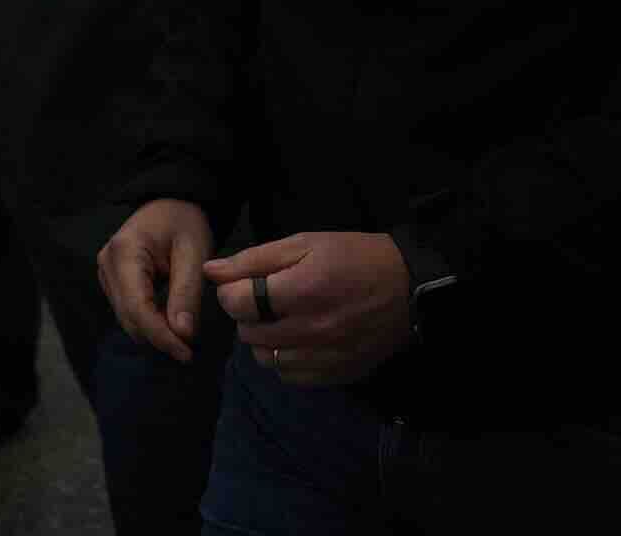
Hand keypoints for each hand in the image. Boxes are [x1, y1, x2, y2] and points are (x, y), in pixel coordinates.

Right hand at [98, 199, 212, 361]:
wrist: (172, 203)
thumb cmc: (184, 222)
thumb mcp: (193, 252)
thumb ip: (186, 293)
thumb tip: (182, 334)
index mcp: (124, 252)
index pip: (137, 307)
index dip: (161, 336)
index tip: (186, 353)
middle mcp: (107, 264)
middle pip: (129, 317)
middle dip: (159, 337)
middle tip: (191, 348)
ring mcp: (106, 272)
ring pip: (126, 318)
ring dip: (154, 332)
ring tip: (184, 336)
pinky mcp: (112, 280)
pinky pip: (128, 311)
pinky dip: (149, 322)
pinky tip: (170, 322)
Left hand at [205, 231, 411, 387]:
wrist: (409, 288)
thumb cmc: (354, 257)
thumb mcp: (305, 243)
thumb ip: (254, 259)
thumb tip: (211, 271)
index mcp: (302, 290)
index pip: (237, 303)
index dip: (232, 292)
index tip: (243, 285)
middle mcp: (311, 330)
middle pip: (248, 333)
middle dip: (247, 315)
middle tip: (265, 299)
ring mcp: (324, 358)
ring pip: (265, 359)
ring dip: (265, 340)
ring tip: (283, 320)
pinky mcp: (337, 375)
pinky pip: (290, 377)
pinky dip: (286, 360)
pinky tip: (299, 340)